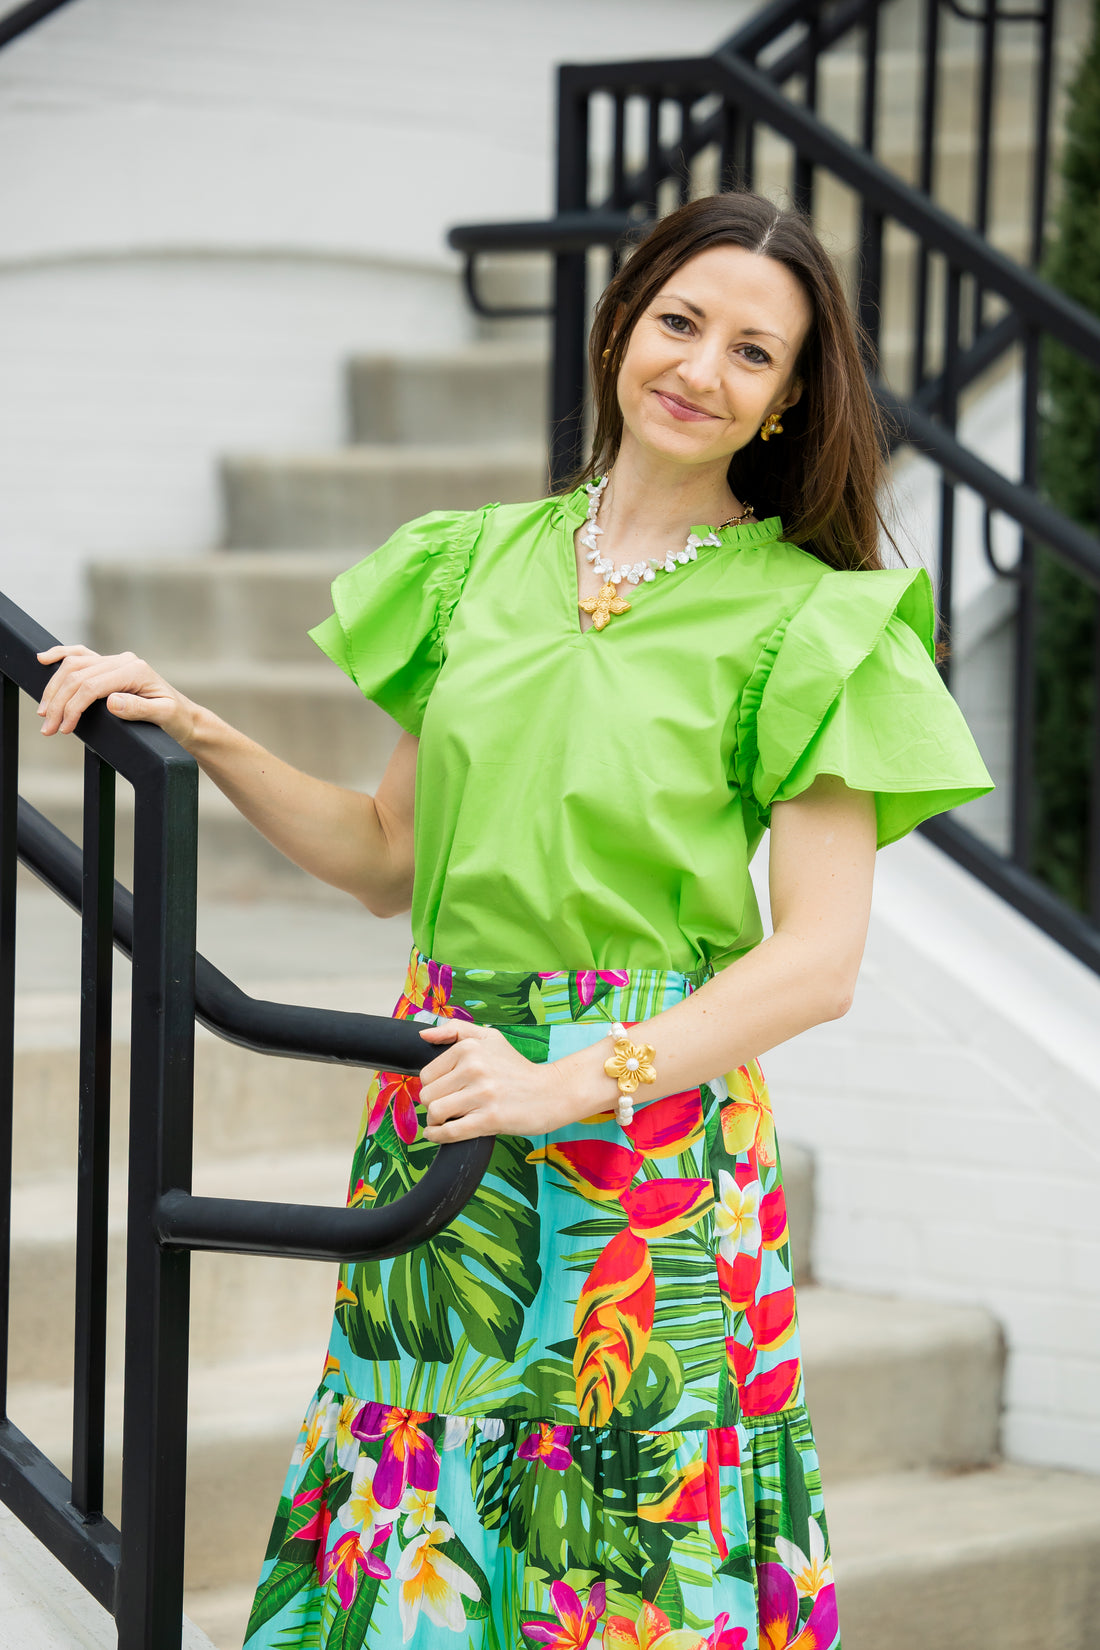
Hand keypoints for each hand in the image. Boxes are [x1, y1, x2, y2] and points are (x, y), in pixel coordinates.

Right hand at [36, 645, 198, 746]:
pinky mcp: (109, 666)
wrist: (184, 717)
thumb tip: (110, 702)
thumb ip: (138, 709)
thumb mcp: (164, 716)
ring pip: (73, 666)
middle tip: (47, 728)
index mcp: (135, 670)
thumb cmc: (176, 719)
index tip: (64, 727)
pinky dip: (60, 657)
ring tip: (43, 713)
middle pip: (77, 676)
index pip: (92, 686)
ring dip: (54, 689)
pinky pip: (80, 655)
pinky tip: (43, 661)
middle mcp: (123, 660)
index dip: (73, 707)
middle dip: (58, 703)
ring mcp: (115, 661)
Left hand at [417, 1020, 576, 1141]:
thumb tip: (423, 1035)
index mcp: (469, 1048)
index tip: (445, 1091)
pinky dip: (437, 1136)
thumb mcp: (490, 1038)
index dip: (432, 1086)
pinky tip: (438, 1134)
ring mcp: (482, 1094)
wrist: (551, 1092)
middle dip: (433, 1104)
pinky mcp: (490, 1119)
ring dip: (435, 1121)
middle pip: (428, 1094)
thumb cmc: (517, 1068)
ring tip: (445, 1120)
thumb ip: (456, 1030)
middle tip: (447, 1107)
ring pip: (435, 1112)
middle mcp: (474, 1068)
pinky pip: (450, 1131)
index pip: (427, 1074)